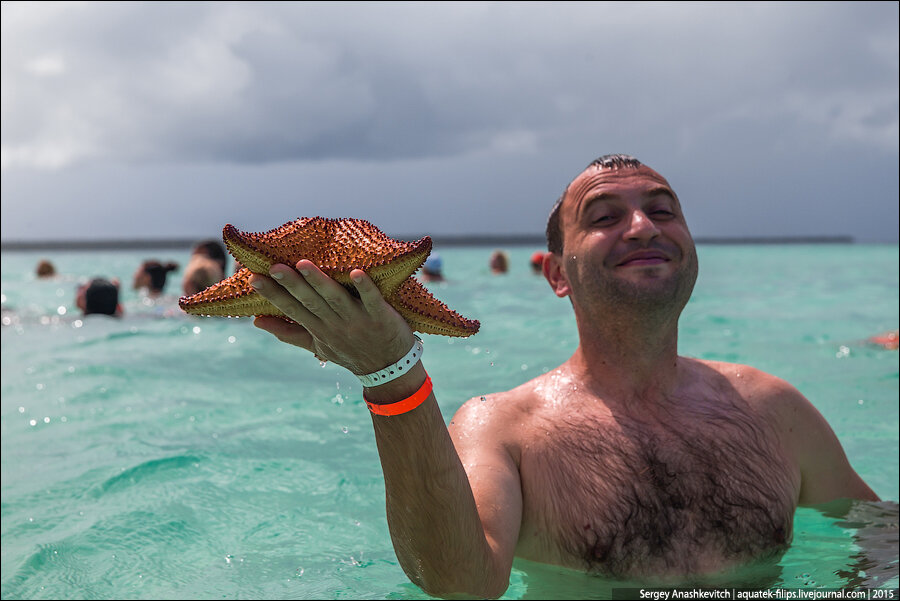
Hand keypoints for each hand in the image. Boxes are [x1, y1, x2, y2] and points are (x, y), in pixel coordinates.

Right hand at [249, 260, 415, 374]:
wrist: (390, 370)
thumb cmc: (351, 351)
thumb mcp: (317, 345)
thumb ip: (289, 332)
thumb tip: (256, 321)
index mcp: (318, 329)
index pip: (292, 310)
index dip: (273, 295)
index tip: (253, 278)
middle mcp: (335, 325)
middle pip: (310, 302)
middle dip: (291, 285)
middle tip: (273, 266)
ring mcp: (358, 321)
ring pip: (336, 299)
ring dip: (320, 282)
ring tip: (303, 264)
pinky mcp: (381, 317)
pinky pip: (372, 300)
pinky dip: (364, 287)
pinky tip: (357, 272)